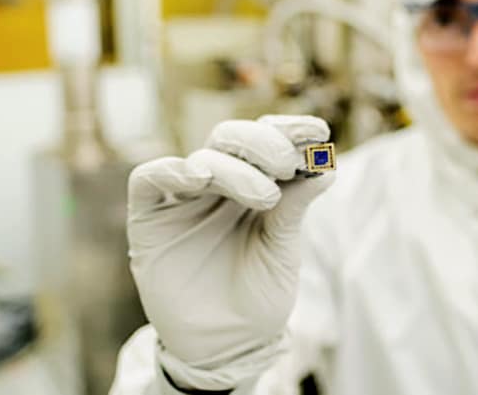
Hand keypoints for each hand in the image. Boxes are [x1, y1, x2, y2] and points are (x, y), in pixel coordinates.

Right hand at [126, 115, 334, 388]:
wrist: (225, 348)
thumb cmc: (258, 299)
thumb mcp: (282, 251)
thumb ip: (294, 208)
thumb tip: (327, 166)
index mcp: (254, 186)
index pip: (267, 142)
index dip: (289, 130)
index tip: (319, 131)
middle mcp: (218, 186)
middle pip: (231, 138)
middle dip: (263, 144)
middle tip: (287, 164)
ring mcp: (184, 199)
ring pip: (203, 157)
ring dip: (236, 167)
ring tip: (264, 195)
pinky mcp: (150, 218)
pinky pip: (149, 179)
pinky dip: (171, 170)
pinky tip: (200, 178)